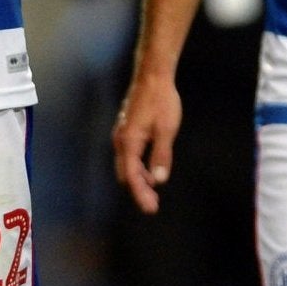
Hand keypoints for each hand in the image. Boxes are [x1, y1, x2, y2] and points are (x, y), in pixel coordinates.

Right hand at [112, 75, 182, 215]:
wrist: (152, 76)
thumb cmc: (160, 101)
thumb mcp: (166, 130)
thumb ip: (161, 155)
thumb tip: (159, 180)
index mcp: (129, 142)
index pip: (132, 176)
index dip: (141, 194)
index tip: (150, 209)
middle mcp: (120, 141)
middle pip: (125, 174)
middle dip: (138, 190)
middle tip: (153, 204)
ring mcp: (121, 135)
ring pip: (126, 166)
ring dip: (138, 179)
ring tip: (153, 193)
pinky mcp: (126, 131)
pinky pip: (128, 156)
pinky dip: (137, 168)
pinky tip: (150, 172)